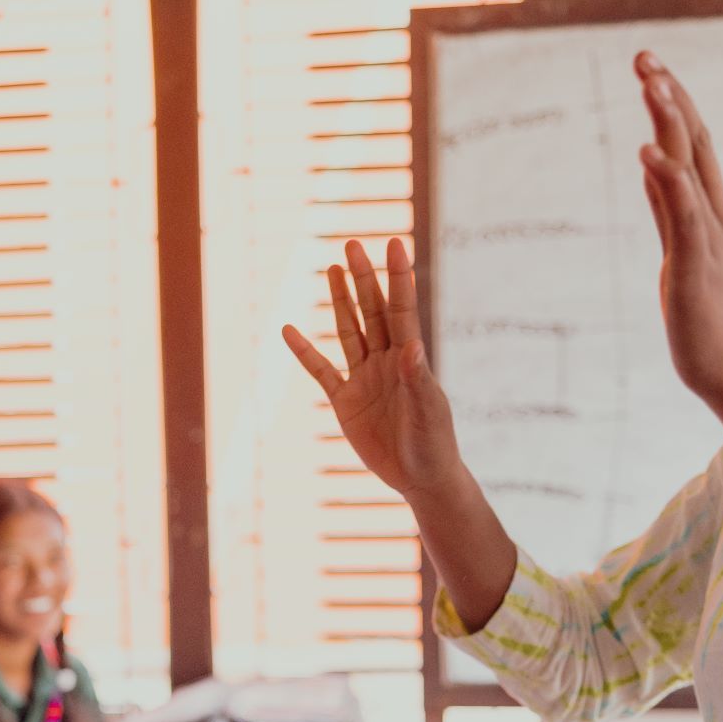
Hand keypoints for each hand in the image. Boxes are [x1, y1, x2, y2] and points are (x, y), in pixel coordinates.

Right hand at [282, 239, 467, 500]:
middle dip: (362, 278)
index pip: (401, 309)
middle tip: (352, 243)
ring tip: (331, 267)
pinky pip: (321, 371)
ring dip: (339, 300)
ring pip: (349, 331)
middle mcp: (387, 361)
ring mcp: (364, 378)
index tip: (394, 243)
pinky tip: (288, 329)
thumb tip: (412, 345)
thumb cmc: (433, 444)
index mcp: (410, 359)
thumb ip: (417, 379)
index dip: (398, 277)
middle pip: (372, 311)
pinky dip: (304, 352)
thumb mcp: (427, 412)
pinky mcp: (345, 401)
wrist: (420, 478)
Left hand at [634, 52, 722, 402]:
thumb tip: (653, 165)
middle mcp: (708, 216)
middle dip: (669, 97)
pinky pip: (682, 217)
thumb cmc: (706, 317)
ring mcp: (703, 238)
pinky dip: (667, 182)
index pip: (691, 145)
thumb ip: (670, 208)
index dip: (674, 103)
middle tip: (644, 56)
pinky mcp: (693, 266)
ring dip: (670, 124)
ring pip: (687, 170)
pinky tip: (650, 153)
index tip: (652, 66)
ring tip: (652, 83)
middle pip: (691, 144)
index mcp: (706, 212)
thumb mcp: (683, 251)